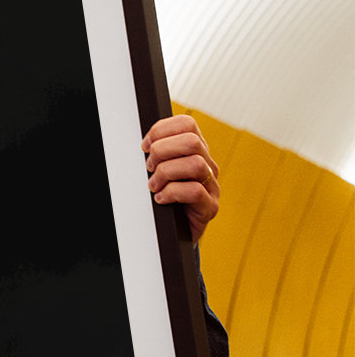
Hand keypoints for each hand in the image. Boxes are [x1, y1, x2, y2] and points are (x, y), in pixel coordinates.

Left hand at [142, 114, 219, 241]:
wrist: (173, 232)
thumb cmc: (164, 197)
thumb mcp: (158, 170)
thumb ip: (157, 154)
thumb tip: (144, 144)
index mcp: (196, 151)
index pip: (186, 124)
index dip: (161, 130)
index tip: (145, 146)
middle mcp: (207, 165)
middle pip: (191, 141)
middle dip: (162, 151)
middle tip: (149, 167)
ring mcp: (211, 186)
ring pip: (195, 164)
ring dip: (166, 173)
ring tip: (154, 185)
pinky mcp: (210, 207)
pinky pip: (195, 191)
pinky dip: (172, 193)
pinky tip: (161, 199)